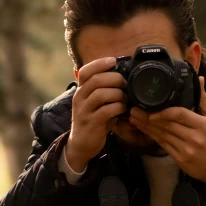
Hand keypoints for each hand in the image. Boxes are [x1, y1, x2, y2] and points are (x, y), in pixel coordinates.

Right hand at [67, 57, 127, 171]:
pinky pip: (106, 110)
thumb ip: (104, 90)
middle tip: (126, 84)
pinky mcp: (91, 123)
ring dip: (118, 94)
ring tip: (125, 98)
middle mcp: (79, 98)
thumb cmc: (93, 120)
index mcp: (81, 90)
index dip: (99, 63)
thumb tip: (124, 76)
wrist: (81, 144)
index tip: (114, 61)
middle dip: (115, 79)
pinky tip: (123, 109)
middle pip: (96, 80)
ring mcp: (84, 111)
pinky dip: (118, 107)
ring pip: (101, 94)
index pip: (85, 71)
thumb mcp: (95, 103)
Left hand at [129, 76, 205, 188]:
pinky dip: (152, 136)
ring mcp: (185, 150)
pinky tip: (144, 129)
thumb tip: (198, 79)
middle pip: (168, 125)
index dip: (164, 112)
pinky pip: (163, 145)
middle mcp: (194, 138)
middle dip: (148, 117)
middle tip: (134, 108)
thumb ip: (205, 100)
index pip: (181, 115)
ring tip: (134, 117)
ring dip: (146, 126)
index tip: (151, 108)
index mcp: (204, 126)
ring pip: (162, 135)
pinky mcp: (180, 159)